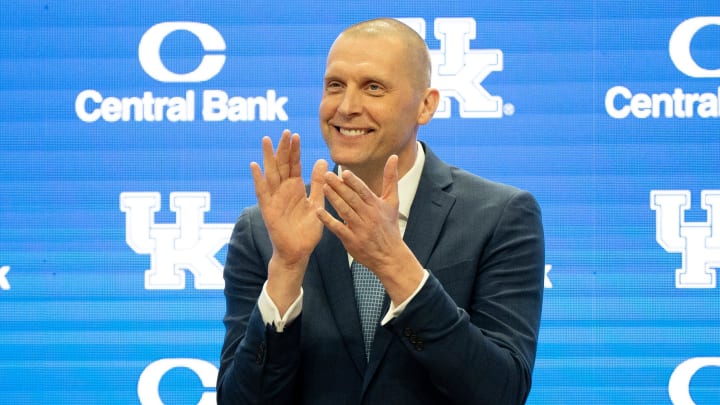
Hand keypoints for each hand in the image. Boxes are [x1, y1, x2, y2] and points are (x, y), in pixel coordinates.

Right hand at [250, 130, 326, 311]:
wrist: (299, 251)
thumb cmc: (307, 230)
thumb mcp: (317, 202)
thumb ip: (319, 183)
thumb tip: (323, 161)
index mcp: (295, 188)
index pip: (294, 164)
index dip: (294, 150)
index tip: (296, 135)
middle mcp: (283, 190)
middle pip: (282, 165)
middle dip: (283, 148)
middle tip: (285, 131)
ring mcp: (274, 198)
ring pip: (270, 173)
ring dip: (268, 157)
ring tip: (266, 140)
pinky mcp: (268, 209)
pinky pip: (262, 192)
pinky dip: (258, 179)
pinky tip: (255, 166)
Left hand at [317, 155, 423, 302]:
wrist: (390, 256)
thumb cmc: (389, 226)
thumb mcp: (392, 201)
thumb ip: (390, 178)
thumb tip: (394, 156)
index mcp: (376, 205)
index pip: (363, 191)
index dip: (354, 182)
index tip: (343, 172)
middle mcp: (368, 216)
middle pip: (352, 199)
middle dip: (339, 187)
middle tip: (326, 175)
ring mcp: (359, 229)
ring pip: (344, 211)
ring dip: (333, 199)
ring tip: (323, 187)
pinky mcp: (351, 240)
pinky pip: (338, 229)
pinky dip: (328, 220)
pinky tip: (318, 211)